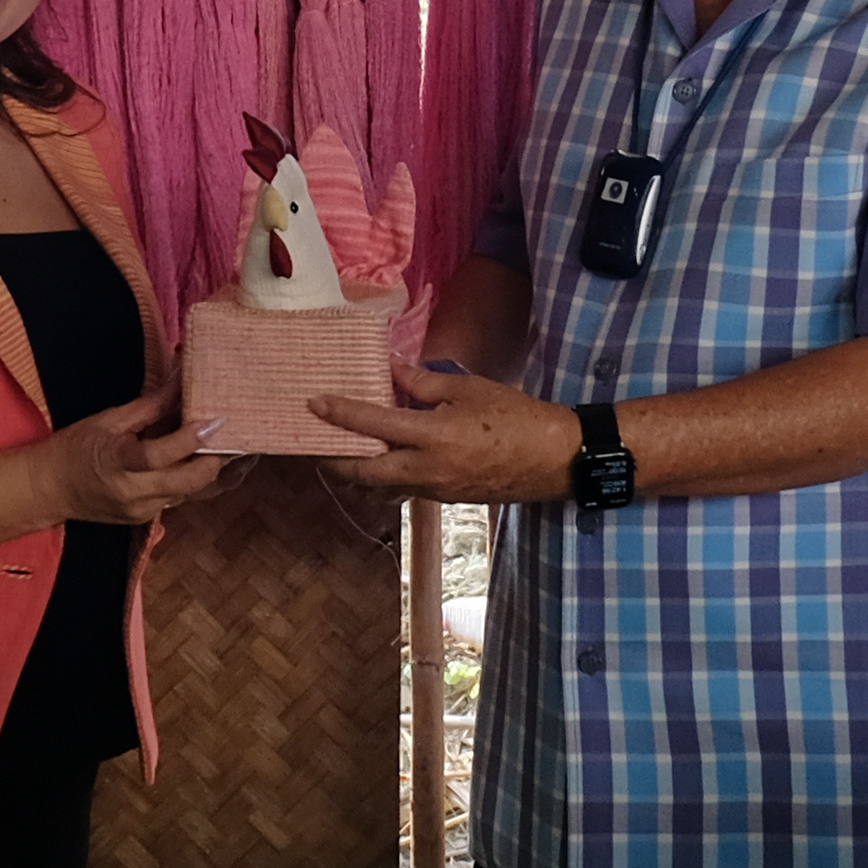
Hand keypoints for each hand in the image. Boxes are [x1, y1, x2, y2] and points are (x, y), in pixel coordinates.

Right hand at [28, 395, 229, 529]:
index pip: (162, 454)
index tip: (217, 420)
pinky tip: (201, 460)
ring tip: (228, 444)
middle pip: (191, 481)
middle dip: (218, 458)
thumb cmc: (75, 447)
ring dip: (211, 469)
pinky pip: (180, 497)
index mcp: (119, 463)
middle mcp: (134, 492)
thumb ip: (151, 406)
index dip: (193, 438)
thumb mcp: (108, 419)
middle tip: (235, 434)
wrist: (50, 489)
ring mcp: (143, 510)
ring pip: (192, 492)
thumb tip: (182, 381)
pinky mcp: (148, 518)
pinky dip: (193, 478)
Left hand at [309, 364, 577, 501]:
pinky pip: (403, 488)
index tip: (314, 402)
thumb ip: (422, 382)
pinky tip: (381, 456)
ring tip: (339, 448)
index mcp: (433, 437)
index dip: (339, 413)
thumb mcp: (468, 389)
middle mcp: (427, 469)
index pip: (373, 424)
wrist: (556, 459)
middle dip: (332, 460)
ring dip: (357, 470)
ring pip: (381, 485)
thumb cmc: (516, 417)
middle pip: (363, 472)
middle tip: (311, 442)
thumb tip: (389, 368)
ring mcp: (435, 490)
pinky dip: (384, 474)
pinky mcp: (445, 500)